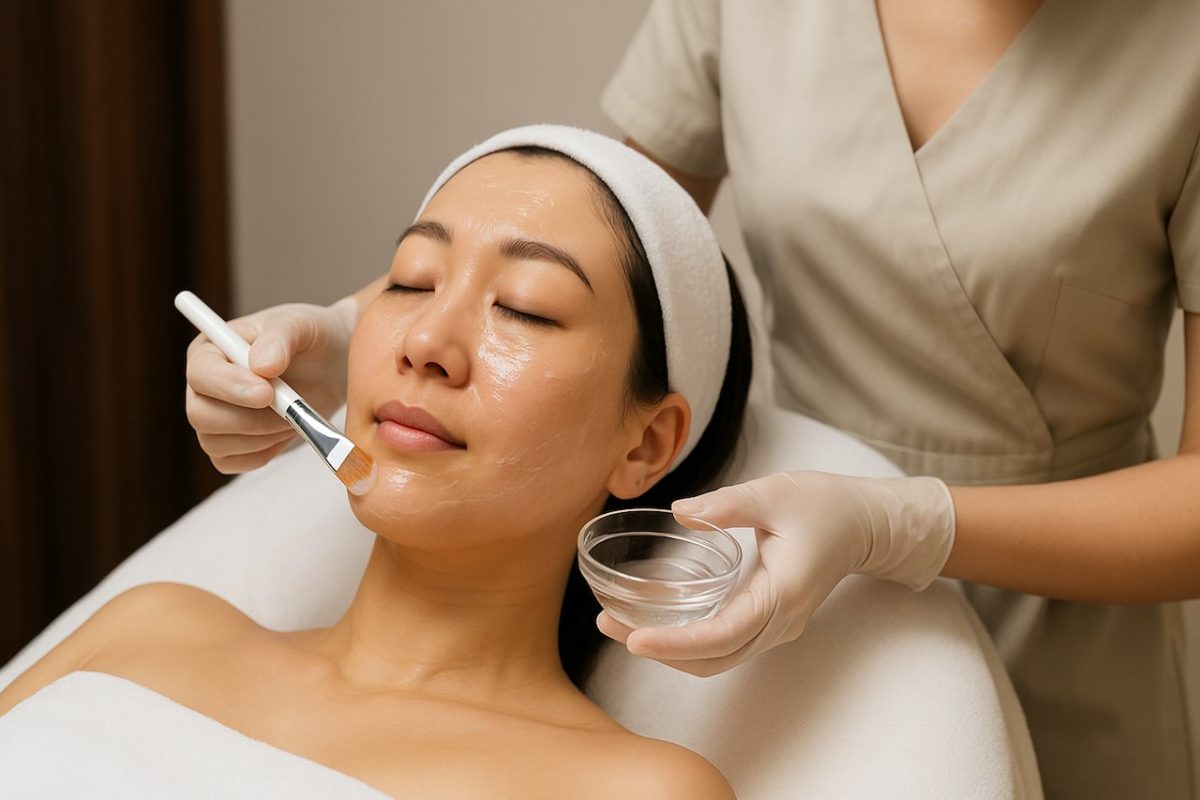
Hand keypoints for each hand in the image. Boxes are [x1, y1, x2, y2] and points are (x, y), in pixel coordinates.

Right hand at [184, 297, 356, 472]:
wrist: (332, 366)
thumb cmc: (310, 338)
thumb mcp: (301, 325)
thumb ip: (280, 338)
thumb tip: (262, 366)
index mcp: (210, 349)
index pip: (200, 374)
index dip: (229, 387)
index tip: (267, 392)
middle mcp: (204, 386)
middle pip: (201, 415)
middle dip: (248, 419)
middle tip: (289, 410)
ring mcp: (214, 418)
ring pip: (216, 444)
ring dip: (261, 436)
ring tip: (293, 415)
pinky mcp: (232, 445)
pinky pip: (232, 463)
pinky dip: (262, 453)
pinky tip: (285, 431)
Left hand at [596, 471, 954, 675]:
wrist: (864, 523)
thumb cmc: (824, 506)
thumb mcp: (773, 494)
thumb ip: (726, 504)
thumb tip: (680, 512)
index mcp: (780, 595)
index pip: (721, 635)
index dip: (675, 643)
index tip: (635, 639)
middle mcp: (779, 622)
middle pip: (713, 658)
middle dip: (660, 651)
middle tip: (610, 627)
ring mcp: (776, 628)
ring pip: (717, 659)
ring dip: (670, 650)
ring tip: (620, 626)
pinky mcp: (769, 621)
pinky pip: (725, 645)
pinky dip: (688, 642)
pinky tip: (656, 620)